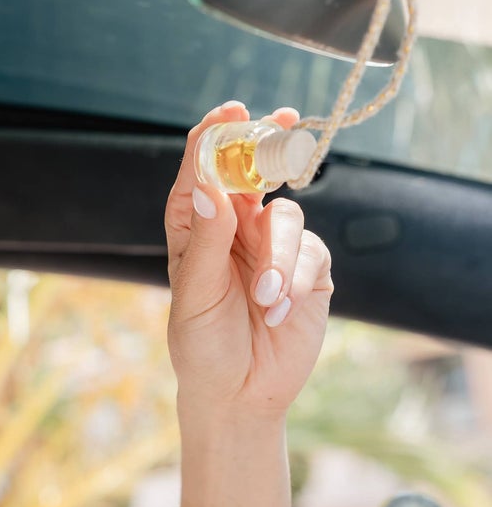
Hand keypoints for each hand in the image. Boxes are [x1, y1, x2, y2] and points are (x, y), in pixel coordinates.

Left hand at [165, 101, 333, 421]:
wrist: (238, 393)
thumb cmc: (202, 344)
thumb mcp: (196, 294)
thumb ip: (207, 241)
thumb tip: (210, 186)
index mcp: (197, 225)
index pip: (204, 169)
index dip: (216, 136)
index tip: (231, 112)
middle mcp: (235, 225)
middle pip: (254, 169)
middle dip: (269, 142)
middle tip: (283, 118)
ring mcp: (274, 244)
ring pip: (287, 216)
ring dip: (279, 257)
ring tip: (266, 299)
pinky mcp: (308, 268)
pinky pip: (310, 253)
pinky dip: (296, 280)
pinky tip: (279, 311)